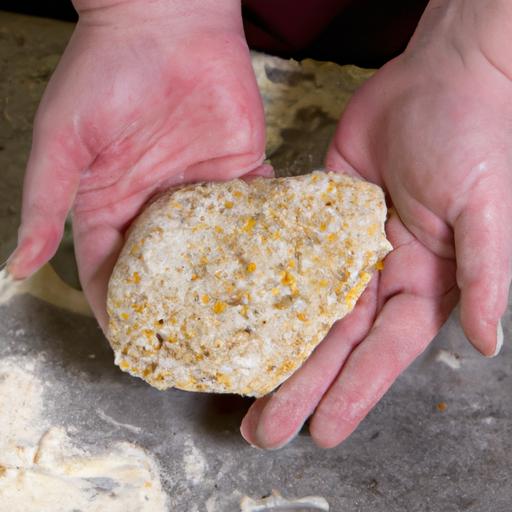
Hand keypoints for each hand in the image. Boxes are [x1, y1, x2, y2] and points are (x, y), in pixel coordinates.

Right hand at [7, 0, 266, 328]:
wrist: (166, 18)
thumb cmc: (104, 70)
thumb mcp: (62, 141)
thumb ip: (44, 203)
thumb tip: (17, 264)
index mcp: (111, 203)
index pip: (111, 270)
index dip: (119, 308)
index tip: (134, 344)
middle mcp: (157, 204)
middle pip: (166, 269)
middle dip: (176, 307)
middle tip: (193, 347)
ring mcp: (201, 189)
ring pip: (213, 248)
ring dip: (223, 281)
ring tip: (237, 321)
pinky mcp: (240, 168)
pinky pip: (252, 212)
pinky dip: (261, 239)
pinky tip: (268, 268)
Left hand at [242, 0, 511, 447]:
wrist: (438, 79)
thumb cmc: (474, 138)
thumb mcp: (487, 210)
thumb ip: (485, 275)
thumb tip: (485, 342)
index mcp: (421, 283)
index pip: (382, 353)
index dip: (352, 393)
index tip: (322, 433)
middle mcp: (379, 276)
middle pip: (334, 345)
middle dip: (301, 389)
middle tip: (264, 433)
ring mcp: (343, 250)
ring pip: (304, 312)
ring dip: (277, 353)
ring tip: (245, 396)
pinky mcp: (317, 219)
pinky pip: (285, 259)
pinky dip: (263, 289)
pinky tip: (237, 317)